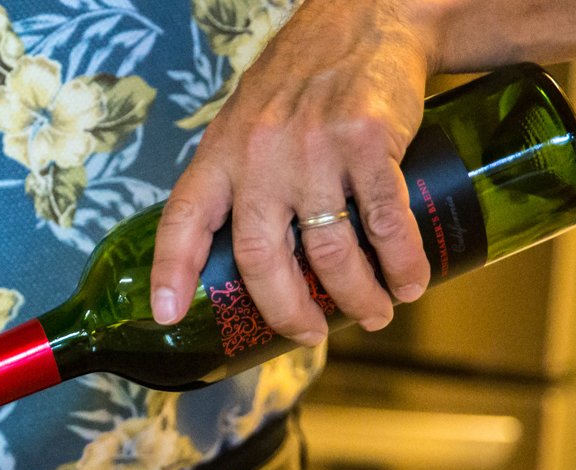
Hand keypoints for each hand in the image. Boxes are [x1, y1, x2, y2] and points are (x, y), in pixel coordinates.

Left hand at [150, 0, 438, 343]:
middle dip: (290, 311)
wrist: (363, 18)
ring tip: (375, 313)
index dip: (171, 273)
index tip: (166, 315)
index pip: (182, 221)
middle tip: (312, 333)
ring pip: (330, 252)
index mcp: (220, 157)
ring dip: (357, 296)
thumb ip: (233, 182)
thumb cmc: (300, 83)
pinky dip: (400, 261)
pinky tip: (409, 281)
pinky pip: (384, 220)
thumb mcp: (244, 125)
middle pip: (262, 259)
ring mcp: (313, 150)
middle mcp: (259, 156)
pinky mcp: (367, 142)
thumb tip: (233, 257)